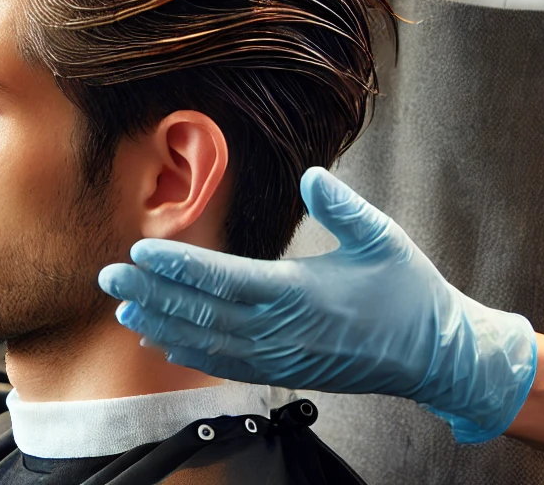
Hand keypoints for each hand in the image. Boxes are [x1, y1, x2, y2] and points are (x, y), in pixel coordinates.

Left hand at [98, 167, 537, 443]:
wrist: (435, 356)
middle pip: (203, 313)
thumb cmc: (410, 293)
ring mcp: (282, 356)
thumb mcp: (383, 238)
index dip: (180, 266)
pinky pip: (226, 364)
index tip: (142, 249)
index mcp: (302, 294)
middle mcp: (285, 330)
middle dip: (153, 292)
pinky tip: (162, 339)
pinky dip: (190, 351)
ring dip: (162, 324)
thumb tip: (310, 174)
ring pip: (207, 343)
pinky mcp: (286, 369)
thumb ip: (343, 206)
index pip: (226, 279)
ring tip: (123, 306)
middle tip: (109, 273)